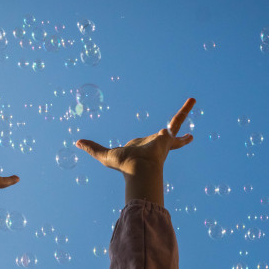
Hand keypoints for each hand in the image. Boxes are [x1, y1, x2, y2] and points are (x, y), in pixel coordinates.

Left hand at [75, 97, 194, 175]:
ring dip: (184, 112)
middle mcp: (156, 144)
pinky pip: (177, 120)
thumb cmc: (124, 166)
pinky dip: (184, 109)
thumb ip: (92, 148)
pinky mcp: (168, 135)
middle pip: (167, 138)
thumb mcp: (104, 155)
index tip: (156, 143)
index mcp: (144, 149)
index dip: (149, 144)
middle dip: (176, 138)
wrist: (139, 169)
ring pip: (176, 124)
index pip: (147, 144)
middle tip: (187, 136)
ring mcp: (164, 140)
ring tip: (192, 100)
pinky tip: (192, 99)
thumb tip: (76, 142)